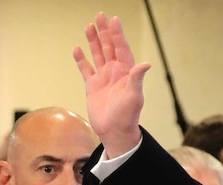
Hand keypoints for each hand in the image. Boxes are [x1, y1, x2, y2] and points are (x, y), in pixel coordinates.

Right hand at [73, 12, 149, 157]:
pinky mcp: (93, 87)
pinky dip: (81, 59)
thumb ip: (137, 79)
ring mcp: (104, 79)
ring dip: (94, 41)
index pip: (121, 49)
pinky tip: (77, 49)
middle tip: (100, 15)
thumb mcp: (134, 97)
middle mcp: (115, 73)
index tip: (113, 20)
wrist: (115, 132)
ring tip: (89, 26)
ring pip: (97, 55)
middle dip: (105, 32)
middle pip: (109, 47)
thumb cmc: (127, 116)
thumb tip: (146, 64)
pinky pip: (86, 69)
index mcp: (126, 73)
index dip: (117, 35)